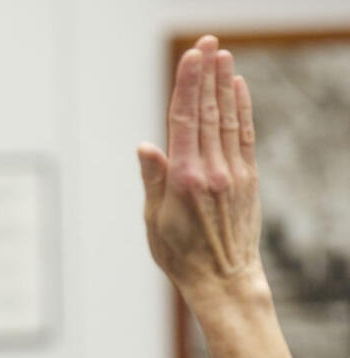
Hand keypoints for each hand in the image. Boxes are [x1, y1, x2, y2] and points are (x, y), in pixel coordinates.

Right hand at [138, 35, 291, 357]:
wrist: (222, 279)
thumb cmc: (180, 255)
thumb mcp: (154, 221)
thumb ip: (153, 179)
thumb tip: (146, 146)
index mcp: (184, 179)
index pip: (185, 121)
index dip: (188, 86)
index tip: (191, 57)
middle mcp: (211, 170)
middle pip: (208, 112)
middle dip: (207, 76)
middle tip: (208, 43)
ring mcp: (233, 173)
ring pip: (228, 119)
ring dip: (225, 85)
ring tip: (222, 56)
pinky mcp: (247, 179)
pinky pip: (244, 136)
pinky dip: (242, 109)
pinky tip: (238, 89)